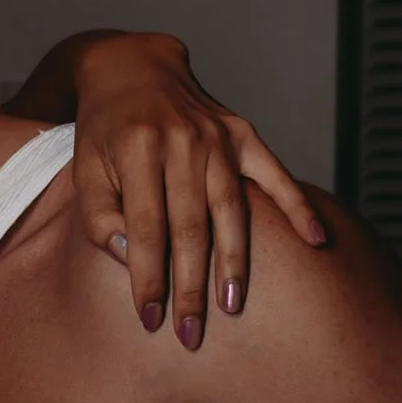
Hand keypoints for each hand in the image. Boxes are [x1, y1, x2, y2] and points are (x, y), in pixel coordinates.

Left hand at [70, 33, 326, 348]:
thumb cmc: (104, 134)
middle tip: (191, 334)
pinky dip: (297, 207)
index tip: (152, 320)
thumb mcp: (85, 171)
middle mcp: (181, 141)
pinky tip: (316, 241)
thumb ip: (101, 217)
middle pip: (190, 228)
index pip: (146, 229)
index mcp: (137, 150)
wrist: (133, 69)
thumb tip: (131, 257)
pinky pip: (275, 175)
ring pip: (230, 210)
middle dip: (190, 286)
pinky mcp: (243, 134)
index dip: (149, 278)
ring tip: (232, 306)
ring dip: (234, 262)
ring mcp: (218, 136)